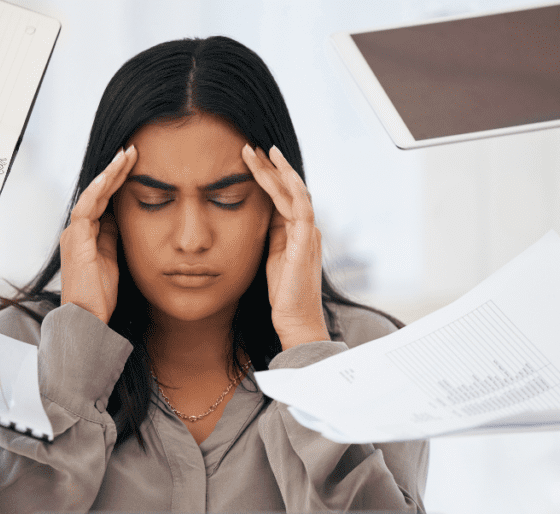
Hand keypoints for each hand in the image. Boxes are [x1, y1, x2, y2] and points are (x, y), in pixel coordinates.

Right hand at [59, 146, 136, 323]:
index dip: (118, 180)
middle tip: (131, 151)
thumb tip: (120, 217)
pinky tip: (108, 176)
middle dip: (115, 170)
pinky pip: (85, 209)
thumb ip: (113, 236)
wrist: (87, 315)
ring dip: (108, 174)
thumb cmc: (99, 293)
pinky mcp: (75, 240)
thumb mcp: (113, 257)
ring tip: (124, 156)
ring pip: (92, 195)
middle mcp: (78, 230)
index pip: (104, 199)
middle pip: (98, 192)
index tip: (133, 164)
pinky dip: (96, 191)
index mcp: (87, 233)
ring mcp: (75, 233)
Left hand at [242, 144, 329, 349]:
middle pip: (289, 189)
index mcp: (298, 232)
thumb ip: (271, 235)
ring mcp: (308, 233)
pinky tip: (278, 172)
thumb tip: (260, 214)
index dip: (268, 178)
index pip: (283, 197)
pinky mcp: (306, 240)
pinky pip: (301, 206)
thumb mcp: (272, 257)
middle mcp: (306, 228)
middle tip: (250, 147)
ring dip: (277, 170)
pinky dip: (290, 187)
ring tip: (260, 152)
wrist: (296, 320)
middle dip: (270, 167)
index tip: (250, 160)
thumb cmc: (283, 294)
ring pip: (295, 191)